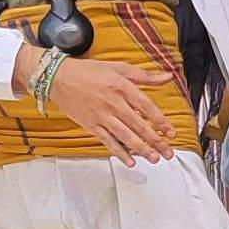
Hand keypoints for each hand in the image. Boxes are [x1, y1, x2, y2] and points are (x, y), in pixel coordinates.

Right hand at [41, 52, 179, 161]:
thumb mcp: (118, 67)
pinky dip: (119, 152)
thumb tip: (168, 77)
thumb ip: (144, 75)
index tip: (170, 132)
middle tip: (168, 153)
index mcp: (122, 87)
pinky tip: (130, 162)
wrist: (58, 77)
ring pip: (125, 136)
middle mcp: (113, 103)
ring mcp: (102, 116)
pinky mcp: (91, 126)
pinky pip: (108, 141)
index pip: (146, 106)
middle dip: (155, 141)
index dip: (160, 121)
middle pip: (138, 125)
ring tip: (154, 158)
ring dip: (141, 149)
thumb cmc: (89, 71)